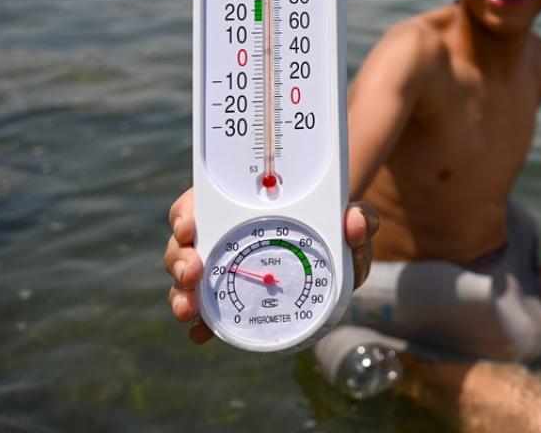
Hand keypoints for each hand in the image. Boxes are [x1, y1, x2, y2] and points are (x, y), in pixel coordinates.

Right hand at [164, 187, 379, 344]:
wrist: (338, 257)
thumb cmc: (339, 231)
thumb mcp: (354, 222)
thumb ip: (361, 219)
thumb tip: (356, 220)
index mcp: (242, 207)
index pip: (201, 203)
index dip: (186, 213)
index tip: (189, 226)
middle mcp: (225, 235)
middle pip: (184, 244)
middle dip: (179, 260)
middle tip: (191, 272)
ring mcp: (225, 268)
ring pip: (188, 279)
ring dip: (182, 295)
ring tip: (190, 311)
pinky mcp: (232, 299)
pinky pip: (208, 311)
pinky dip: (201, 324)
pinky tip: (200, 335)